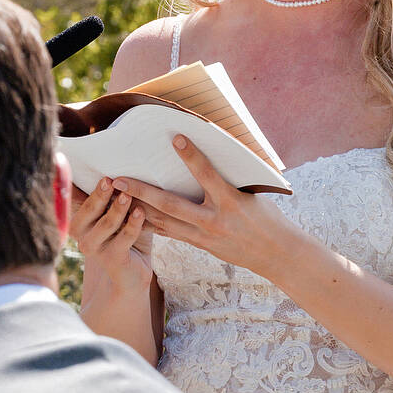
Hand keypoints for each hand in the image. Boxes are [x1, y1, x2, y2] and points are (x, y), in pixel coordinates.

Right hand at [69, 177, 152, 293]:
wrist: (132, 272)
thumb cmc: (124, 235)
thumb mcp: (116, 213)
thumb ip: (111, 195)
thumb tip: (114, 165)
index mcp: (78, 218)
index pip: (76, 197)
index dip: (81, 184)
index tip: (92, 171)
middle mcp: (81, 234)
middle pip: (89, 209)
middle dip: (100, 194)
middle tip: (110, 180)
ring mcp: (94, 248)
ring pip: (107, 223)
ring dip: (118, 208)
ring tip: (128, 196)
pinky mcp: (111, 259)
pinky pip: (124, 238)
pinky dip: (134, 224)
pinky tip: (140, 213)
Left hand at [110, 135, 297, 276]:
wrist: (276, 254)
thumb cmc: (267, 217)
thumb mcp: (252, 193)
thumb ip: (229, 178)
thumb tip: (209, 153)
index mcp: (231, 201)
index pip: (207, 174)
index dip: (191, 156)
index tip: (175, 138)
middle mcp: (214, 221)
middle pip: (171, 205)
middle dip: (142, 191)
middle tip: (118, 179)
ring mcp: (204, 236)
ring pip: (163, 222)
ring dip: (138, 209)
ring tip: (116, 197)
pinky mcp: (199, 244)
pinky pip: (169, 233)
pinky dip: (150, 223)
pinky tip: (132, 215)